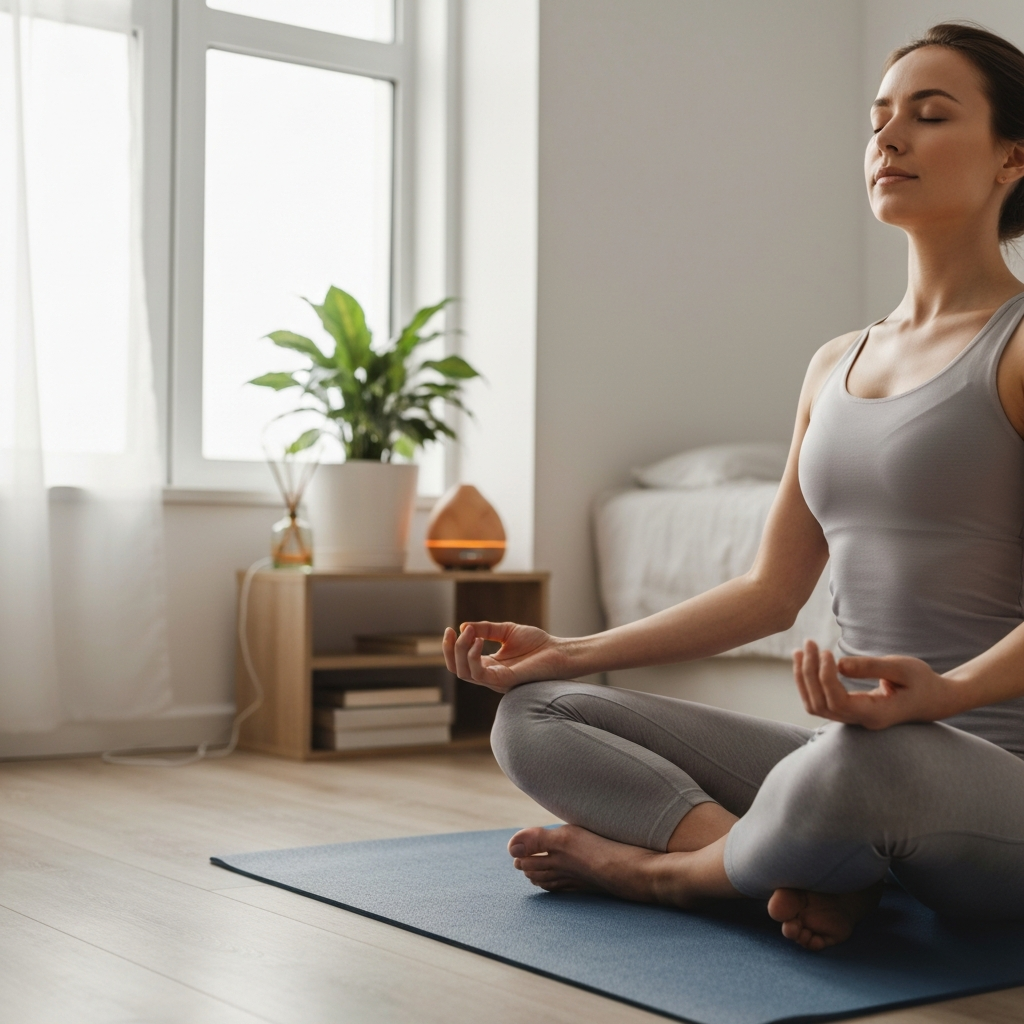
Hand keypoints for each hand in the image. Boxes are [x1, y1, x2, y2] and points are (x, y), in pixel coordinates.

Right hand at [442, 621, 568, 692]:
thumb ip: (486, 629)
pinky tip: (477, 641)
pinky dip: (473, 657)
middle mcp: (489, 675)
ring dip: (460, 651)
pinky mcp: (504, 680)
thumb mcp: (507, 631)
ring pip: (464, 673)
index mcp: (489, 665)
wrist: (560, 651)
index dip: (451, 647)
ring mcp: (496, 680)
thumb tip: (464, 626)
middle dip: (450, 650)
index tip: (450, 629)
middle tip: (453, 631)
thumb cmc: (538, 643)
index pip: (460, 662)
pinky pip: (480, 674)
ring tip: (468, 634)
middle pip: (457, 670)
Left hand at [792, 639, 958, 729]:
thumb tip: (839, 665)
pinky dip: (809, 682)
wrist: (934, 699)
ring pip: (816, 706)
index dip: (824, 677)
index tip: (825, 651)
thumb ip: (871, 667)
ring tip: (800, 651)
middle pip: (821, 704)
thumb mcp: (902, 668)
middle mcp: (861, 721)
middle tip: (809, 643)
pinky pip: (821, 702)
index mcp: (876, 714)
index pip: (837, 701)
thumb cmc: (922, 681)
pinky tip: (806, 661)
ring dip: (804, 678)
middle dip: (809, 673)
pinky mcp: (849, 711)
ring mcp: (853, 719)